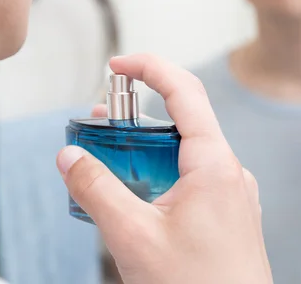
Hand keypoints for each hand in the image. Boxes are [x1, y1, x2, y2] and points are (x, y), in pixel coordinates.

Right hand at [56, 54, 272, 283]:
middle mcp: (228, 172)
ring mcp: (230, 192)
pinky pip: (192, 176)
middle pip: (181, 120)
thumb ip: (95, 189)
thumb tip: (70, 157)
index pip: (184, 91)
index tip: (117, 64)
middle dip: (136, 115)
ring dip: (146, 147)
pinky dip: (160, 171)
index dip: (149, 67)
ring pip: (184, 151)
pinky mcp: (226, 212)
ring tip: (109, 159)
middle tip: (100, 122)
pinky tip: (136, 192)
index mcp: (214, 165)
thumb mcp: (132, 236)